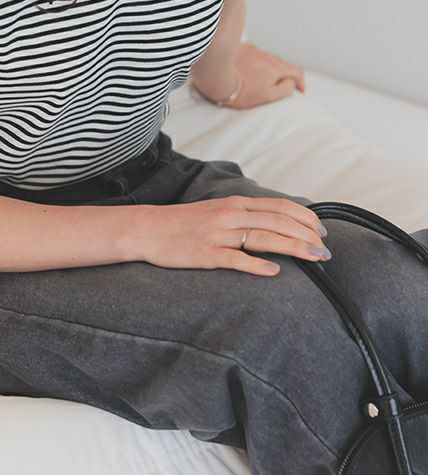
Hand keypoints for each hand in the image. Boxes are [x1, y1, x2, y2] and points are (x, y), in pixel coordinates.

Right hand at [134, 196, 328, 276]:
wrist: (148, 229)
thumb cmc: (185, 224)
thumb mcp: (218, 212)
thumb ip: (245, 216)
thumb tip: (276, 225)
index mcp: (235, 203)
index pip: (279, 206)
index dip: (305, 218)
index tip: (323, 231)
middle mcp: (229, 214)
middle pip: (278, 221)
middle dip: (307, 235)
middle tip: (326, 251)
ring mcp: (217, 234)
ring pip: (263, 237)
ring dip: (294, 247)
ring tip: (316, 258)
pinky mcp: (205, 253)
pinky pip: (235, 258)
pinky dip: (256, 264)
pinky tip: (274, 271)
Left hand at [224, 41, 304, 109]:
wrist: (217, 77)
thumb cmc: (242, 91)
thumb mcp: (268, 96)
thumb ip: (285, 89)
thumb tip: (292, 83)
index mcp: (277, 68)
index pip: (297, 71)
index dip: (300, 81)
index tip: (299, 90)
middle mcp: (268, 56)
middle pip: (282, 64)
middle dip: (283, 75)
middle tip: (277, 86)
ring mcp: (255, 50)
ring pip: (268, 57)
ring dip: (269, 67)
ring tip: (260, 78)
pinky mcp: (242, 48)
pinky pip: (254, 52)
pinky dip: (256, 59)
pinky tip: (248, 66)